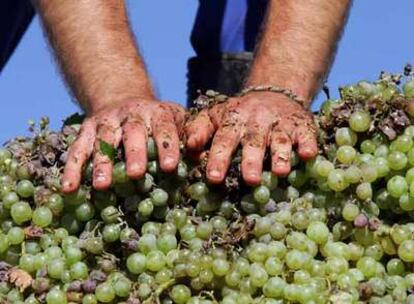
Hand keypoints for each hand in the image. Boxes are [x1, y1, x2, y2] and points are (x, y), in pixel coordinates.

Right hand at [62, 99, 185, 192]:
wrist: (124, 98)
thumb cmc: (158, 120)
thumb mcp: (176, 120)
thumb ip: (188, 137)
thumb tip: (202, 159)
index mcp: (157, 113)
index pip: (164, 128)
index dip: (166, 146)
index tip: (169, 166)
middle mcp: (130, 114)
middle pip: (132, 133)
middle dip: (134, 153)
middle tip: (135, 174)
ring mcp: (106, 121)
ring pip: (103, 140)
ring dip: (102, 162)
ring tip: (102, 186)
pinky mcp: (87, 129)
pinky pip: (77, 148)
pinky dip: (72, 168)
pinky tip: (69, 188)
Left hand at [185, 92, 317, 184]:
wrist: (274, 94)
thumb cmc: (239, 114)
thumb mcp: (215, 116)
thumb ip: (199, 130)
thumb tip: (189, 148)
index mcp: (233, 120)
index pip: (223, 139)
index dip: (219, 158)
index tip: (213, 177)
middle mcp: (257, 122)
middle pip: (253, 142)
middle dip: (251, 160)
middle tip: (250, 180)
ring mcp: (280, 123)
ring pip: (280, 139)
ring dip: (281, 155)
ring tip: (280, 172)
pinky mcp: (302, 124)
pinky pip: (306, 134)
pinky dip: (308, 143)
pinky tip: (308, 154)